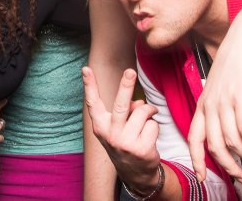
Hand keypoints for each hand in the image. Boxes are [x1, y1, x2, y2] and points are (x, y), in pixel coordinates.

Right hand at [82, 67, 162, 193]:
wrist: (135, 172)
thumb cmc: (125, 141)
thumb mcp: (118, 127)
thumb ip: (125, 111)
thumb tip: (139, 103)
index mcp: (100, 126)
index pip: (93, 103)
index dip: (89, 85)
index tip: (86, 69)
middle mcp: (111, 135)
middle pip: (121, 105)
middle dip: (126, 86)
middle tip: (131, 72)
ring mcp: (126, 143)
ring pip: (143, 112)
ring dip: (149, 112)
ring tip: (147, 119)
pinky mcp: (142, 149)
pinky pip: (153, 124)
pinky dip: (154, 127)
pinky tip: (149, 136)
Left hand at [187, 15, 241, 181]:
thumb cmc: (237, 62)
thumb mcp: (220, 86)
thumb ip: (220, 107)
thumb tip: (228, 129)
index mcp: (203, 103)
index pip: (193, 137)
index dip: (196, 160)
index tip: (201, 177)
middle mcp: (210, 104)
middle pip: (214, 146)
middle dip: (228, 166)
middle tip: (241, 177)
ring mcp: (224, 100)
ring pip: (232, 140)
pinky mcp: (241, 96)